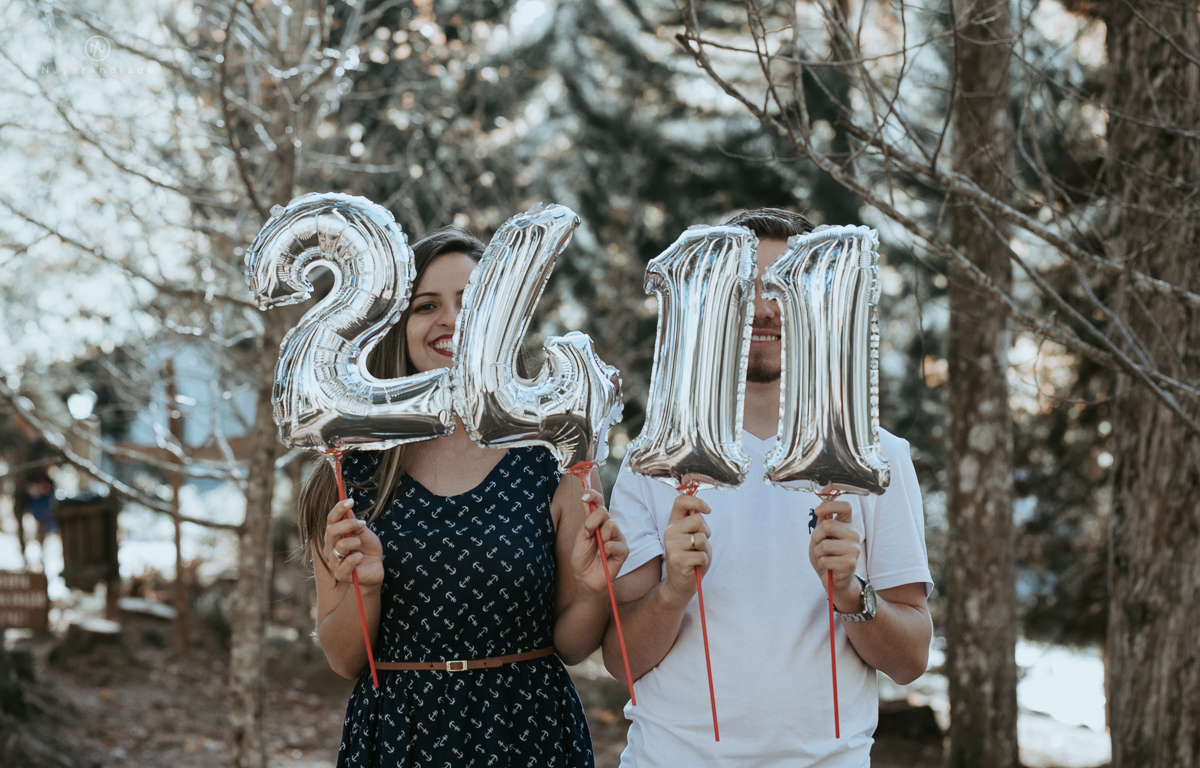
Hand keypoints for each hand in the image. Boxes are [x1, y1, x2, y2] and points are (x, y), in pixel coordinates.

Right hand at [323, 499, 383, 587]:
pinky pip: (348, 562)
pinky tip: (361, 558)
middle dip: (347, 524)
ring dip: (355, 542)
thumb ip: (355, 523)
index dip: (338, 509)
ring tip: (360, 545)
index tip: (350, 501)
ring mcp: (334, 562)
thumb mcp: (364, 533)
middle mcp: (330, 548)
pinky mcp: (340, 574)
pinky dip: (358, 557)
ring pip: (340, 546)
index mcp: (334, 536)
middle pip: (331, 531)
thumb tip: (348, 508)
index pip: (331, 520)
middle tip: (361, 524)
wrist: (376, 568)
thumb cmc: (368, 549)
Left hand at [571, 490, 629, 593]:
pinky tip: (604, 557)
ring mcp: (618, 538)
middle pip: (603, 511)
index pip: (599, 503)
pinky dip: (606, 550)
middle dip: (591, 522)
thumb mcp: (580, 537)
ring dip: (599, 537)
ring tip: (598, 549)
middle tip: (588, 535)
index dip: (593, 496)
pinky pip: (614, 543)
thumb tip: (586, 500)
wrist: (585, 578)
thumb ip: (586, 521)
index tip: (585, 495)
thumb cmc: (583, 559)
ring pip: (610, 525)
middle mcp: (610, 527)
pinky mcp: (624, 550)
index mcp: (598, 522)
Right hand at [661, 493, 711, 604]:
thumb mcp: (694, 538)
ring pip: (701, 538)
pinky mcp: (677, 559)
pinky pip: (702, 555)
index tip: (707, 510)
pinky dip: (704, 561)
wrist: (679, 585)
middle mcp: (670, 532)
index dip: (696, 501)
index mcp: (674, 524)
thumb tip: (702, 509)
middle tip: (699, 546)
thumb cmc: (691, 560)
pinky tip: (694, 566)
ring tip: (696, 557)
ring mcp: (672, 545)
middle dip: (706, 532)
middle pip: (698, 519)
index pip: (680, 501)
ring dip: (705, 550)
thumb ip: (696, 524)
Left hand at [808, 494, 861, 612]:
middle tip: (819, 545)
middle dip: (816, 537)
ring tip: (825, 557)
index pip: (845, 506)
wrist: (832, 578)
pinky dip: (822, 564)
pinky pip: (825, 560)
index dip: (830, 505)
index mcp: (847, 525)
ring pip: (824, 545)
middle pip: (828, 525)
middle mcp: (854, 534)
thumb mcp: (821, 536)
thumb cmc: (827, 555)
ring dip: (818, 553)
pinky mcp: (850, 563)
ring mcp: (854, 549)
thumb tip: (821, 507)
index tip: (817, 511)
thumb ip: (822, 521)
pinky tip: (829, 566)